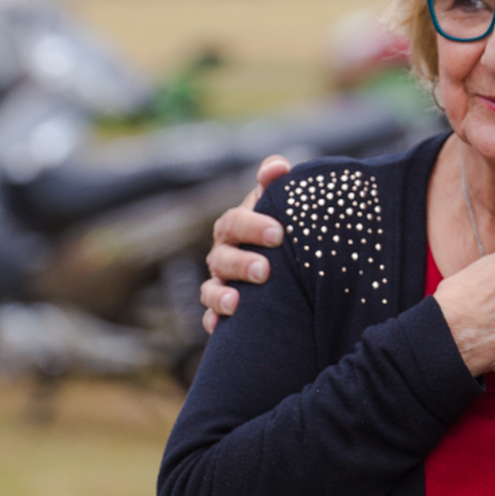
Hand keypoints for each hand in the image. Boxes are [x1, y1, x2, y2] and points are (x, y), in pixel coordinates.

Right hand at [199, 155, 290, 333]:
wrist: (284, 261)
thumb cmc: (278, 226)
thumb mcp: (277, 203)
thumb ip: (276, 182)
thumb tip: (278, 167)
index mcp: (235, 226)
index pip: (235, 222)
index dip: (253, 226)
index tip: (279, 233)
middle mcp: (223, 254)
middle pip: (223, 257)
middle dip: (241, 263)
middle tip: (265, 270)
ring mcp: (220, 282)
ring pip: (210, 289)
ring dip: (220, 295)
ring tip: (236, 302)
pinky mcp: (222, 310)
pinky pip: (210, 318)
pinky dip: (213, 323)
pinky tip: (219, 328)